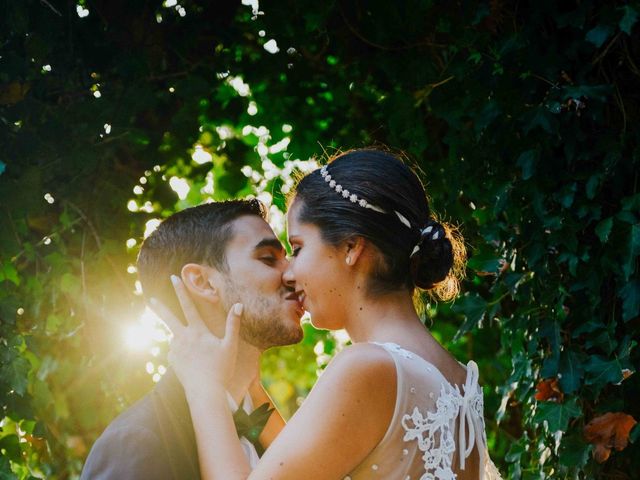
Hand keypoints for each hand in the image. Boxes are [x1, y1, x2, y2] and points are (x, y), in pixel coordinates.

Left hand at [150, 275, 241, 397]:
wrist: (205, 393)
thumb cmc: (221, 369)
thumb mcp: (230, 346)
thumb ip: (233, 324)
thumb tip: (239, 305)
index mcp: (197, 332)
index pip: (188, 306)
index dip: (182, 291)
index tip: (174, 278)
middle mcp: (183, 338)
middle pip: (169, 319)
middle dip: (159, 308)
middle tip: (150, 299)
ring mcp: (175, 350)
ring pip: (177, 338)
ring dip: (184, 339)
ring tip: (200, 356)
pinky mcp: (172, 361)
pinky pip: (176, 351)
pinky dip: (183, 351)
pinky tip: (194, 362)